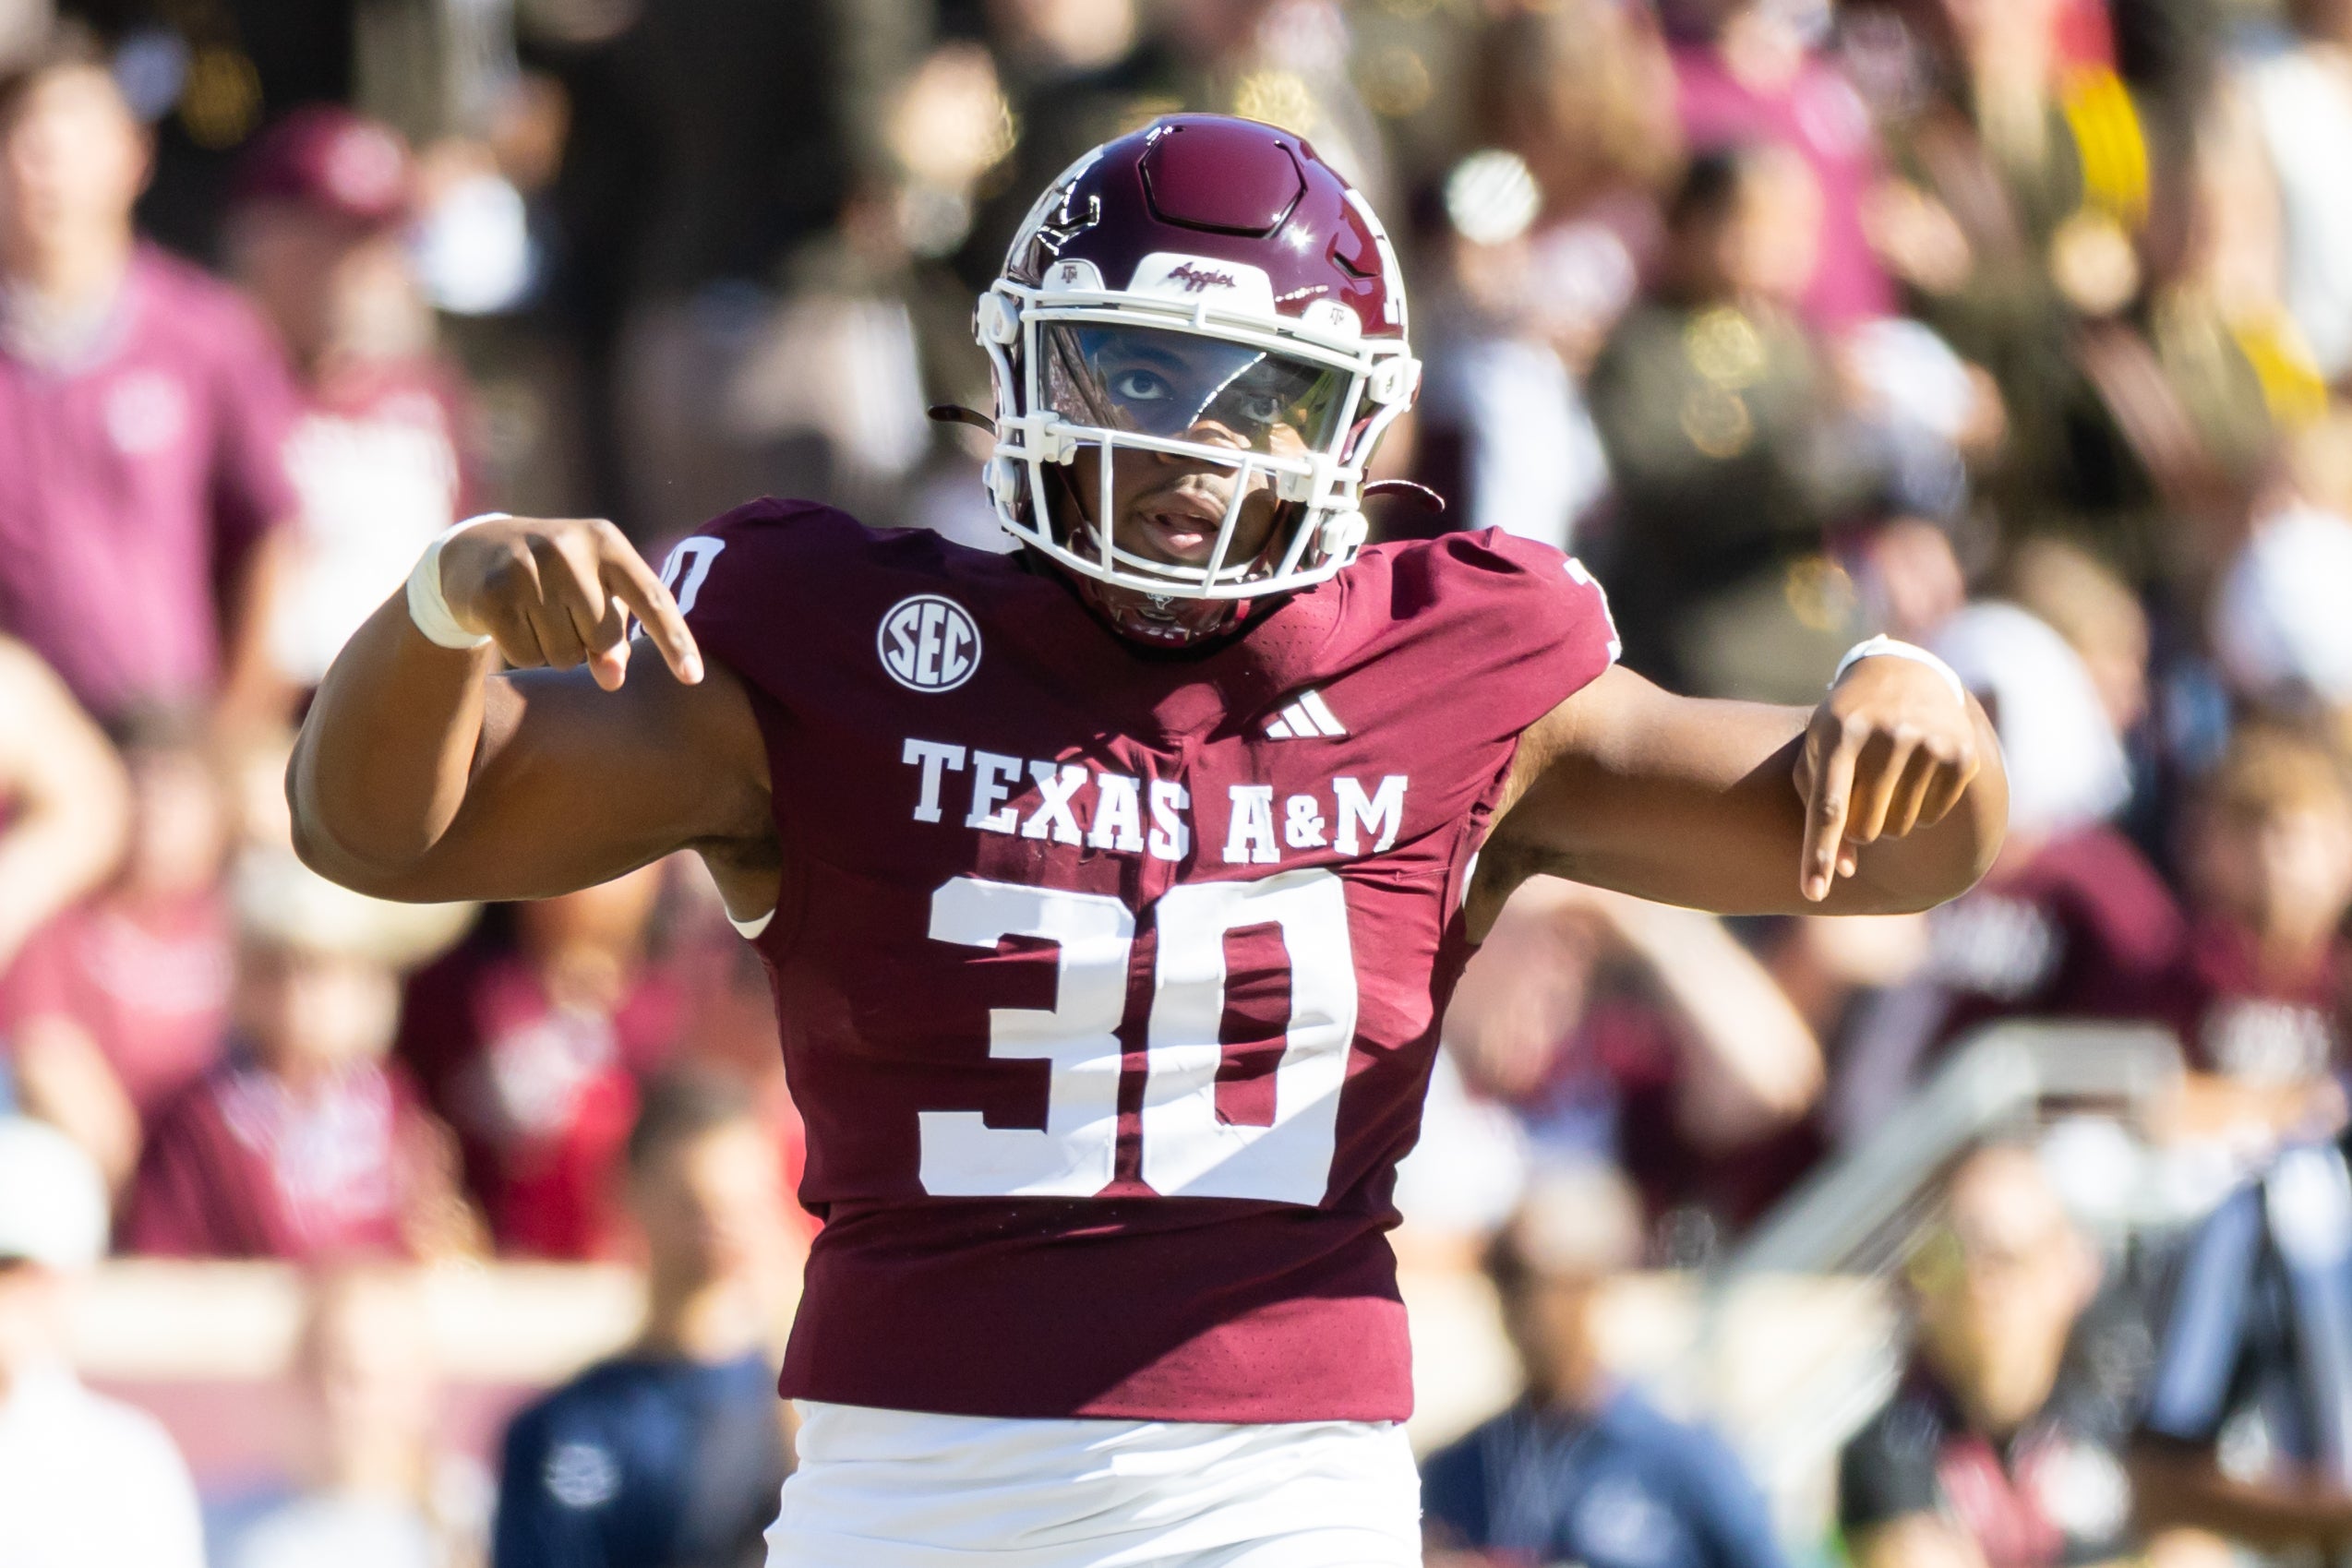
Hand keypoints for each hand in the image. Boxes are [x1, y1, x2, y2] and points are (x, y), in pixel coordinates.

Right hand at [436, 516, 702, 690]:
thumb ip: (616, 635)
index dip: (675, 640)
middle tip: (564, 616)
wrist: (474, 551)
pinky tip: (512, 622)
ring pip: (565, 654)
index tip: (694, 678)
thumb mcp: (594, 592)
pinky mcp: (492, 594)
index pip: (652, 597)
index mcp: (606, 541)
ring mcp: (526, 568)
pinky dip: (524, 652)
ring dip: (555, 650)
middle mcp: (568, 548)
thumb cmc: (556, 578)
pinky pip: (526, 656)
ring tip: (537, 615)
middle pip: (604, 637)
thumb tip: (613, 679)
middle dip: (589, 645)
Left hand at [1793, 655, 1981, 901]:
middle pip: (1865, 828)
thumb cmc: (1847, 724)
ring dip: (1887, 819)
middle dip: (1856, 827)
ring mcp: (1929, 742)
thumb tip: (1846, 870)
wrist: (1905, 675)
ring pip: (1899, 828)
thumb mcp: (1819, 751)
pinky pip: (1932, 817)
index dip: (1819, 852)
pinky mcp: (1962, 754)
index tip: (1812, 891)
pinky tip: (1914, 774)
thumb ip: (1817, 808)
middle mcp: (1887, 734)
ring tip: (1886, 778)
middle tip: (1858, 795)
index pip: (1829, 805)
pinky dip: (1918, 808)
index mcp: (1840, 732)